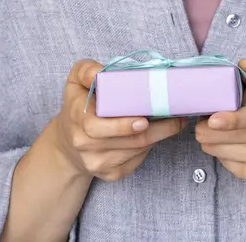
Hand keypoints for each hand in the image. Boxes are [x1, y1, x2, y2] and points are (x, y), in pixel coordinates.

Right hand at [51, 59, 184, 181]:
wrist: (67, 144)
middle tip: (178, 118)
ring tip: (173, 121)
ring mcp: (98, 163)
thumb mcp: (75, 82)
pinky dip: (149, 146)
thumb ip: (86, 71)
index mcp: (77, 120)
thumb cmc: (77, 107)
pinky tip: (154, 134)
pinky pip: (137, 160)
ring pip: (138, 150)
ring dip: (158, 136)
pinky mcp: (110, 174)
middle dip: (158, 130)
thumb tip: (99, 72)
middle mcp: (85, 145)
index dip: (124, 125)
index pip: (98, 127)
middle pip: (130, 141)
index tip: (145, 119)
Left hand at [195, 60, 245, 183]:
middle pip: (222, 137)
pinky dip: (222, 152)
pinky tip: (230, 143)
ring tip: (218, 129)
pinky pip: (224, 164)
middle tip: (207, 117)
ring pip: (217, 151)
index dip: (229, 120)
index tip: (212, 119)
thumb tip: (244, 65)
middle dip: (206, 126)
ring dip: (211, 139)